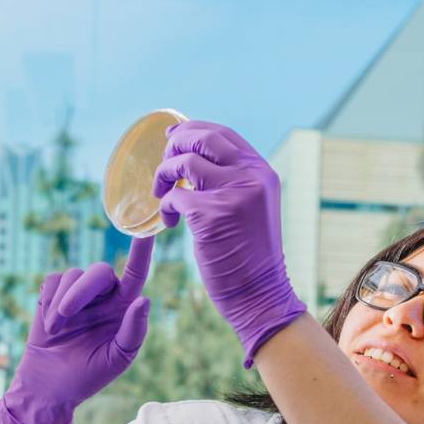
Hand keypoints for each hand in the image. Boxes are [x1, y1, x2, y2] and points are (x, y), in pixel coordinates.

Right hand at [0, 236, 154, 423]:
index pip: (136, 272)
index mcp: (124, 307)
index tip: (147, 229)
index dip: (142, 250)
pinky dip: (48, 302)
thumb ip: (134, 330)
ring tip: (57, 330)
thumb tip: (144, 300)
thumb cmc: (89, 375)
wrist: (50, 385)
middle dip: (82, 289)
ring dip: (62, 304)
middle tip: (66, 313)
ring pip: (73, 275)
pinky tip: (50, 324)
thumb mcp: (118, 358)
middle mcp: (103, 296)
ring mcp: (77, 294)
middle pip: (99, 271)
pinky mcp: (52, 294)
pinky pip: (53, 280)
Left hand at [154, 120, 305, 365]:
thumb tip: (194, 159)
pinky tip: (171, 223)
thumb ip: (234, 182)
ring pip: (185, 161)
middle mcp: (252, 176)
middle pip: (203, 138)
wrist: (259, 293)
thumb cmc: (249, 255)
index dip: (193, 129)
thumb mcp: (252, 207)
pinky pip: (175, 196)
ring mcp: (233, 194)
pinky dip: (165, 207)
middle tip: (163, 164)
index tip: (172, 136)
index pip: (223, 135)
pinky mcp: (212, 215)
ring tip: (162, 195)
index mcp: (261, 172)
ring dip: (164, 175)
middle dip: (174, 145)